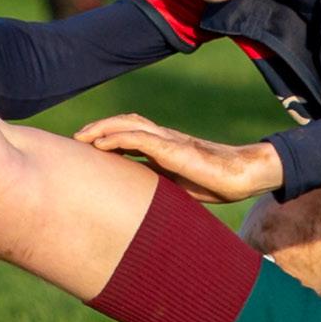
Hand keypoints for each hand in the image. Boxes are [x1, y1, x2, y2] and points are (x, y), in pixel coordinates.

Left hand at [74, 113, 284, 203]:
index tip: (86, 146)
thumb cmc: (216, 182)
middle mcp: (164, 137)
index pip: (130, 133)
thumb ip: (159, 183)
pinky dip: (116, 138)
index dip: (107, 135)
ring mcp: (168, 140)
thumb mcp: (179, 184)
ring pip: (127, 125)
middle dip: (98, 128)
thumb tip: (137, 197)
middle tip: (76, 139)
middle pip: (124, 123)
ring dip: (101, 129)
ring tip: (80, 138)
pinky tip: (100, 145)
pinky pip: (140, 138)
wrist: (244, 176)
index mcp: (165, 145)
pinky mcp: (174, 149)